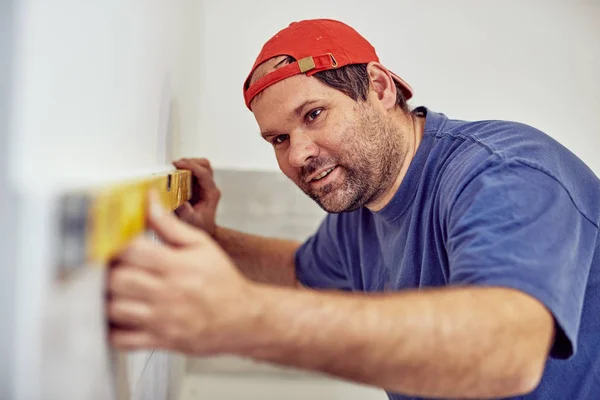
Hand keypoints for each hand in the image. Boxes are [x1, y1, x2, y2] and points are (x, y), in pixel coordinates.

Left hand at [107, 192, 255, 354]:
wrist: (242, 318)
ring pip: (114, 309)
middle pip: (116, 280)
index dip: (113, 244)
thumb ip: (170, 225)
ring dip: (106, 298)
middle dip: (106, 271)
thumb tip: (148, 202)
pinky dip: (110, 329)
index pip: (131, 251)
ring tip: (110, 289)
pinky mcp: (159, 340)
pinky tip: (115, 316)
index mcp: (176, 265)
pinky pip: (121, 340)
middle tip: (106, 266)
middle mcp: (167, 292)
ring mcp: (161, 319)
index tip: (109, 241)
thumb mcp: (201, 246)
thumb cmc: (222, 281)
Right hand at [172, 158, 220, 235]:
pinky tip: (175, 173)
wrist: (204, 230)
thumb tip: (177, 199)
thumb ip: (185, 211)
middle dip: (190, 161)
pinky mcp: (198, 185)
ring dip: (187, 164)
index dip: (191, 166)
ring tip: (174, 168)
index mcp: (211, 193)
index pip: (204, 174)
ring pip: (200, 165)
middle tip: (176, 165)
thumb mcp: (191, 221)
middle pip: (204, 165)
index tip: (178, 164)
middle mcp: (210, 187)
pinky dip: (185, 169)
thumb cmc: (200, 226)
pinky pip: (193, 171)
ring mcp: (205, 185)